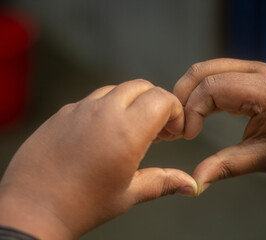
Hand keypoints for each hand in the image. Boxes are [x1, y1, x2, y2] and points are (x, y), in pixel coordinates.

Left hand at [0, 80, 197, 239]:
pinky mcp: (62, 113)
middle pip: (141, 86)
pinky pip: (92, 100)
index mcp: (126, 132)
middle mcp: (103, 112)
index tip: (174, 130)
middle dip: (156, 102)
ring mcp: (79, 109)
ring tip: (132, 130)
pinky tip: (104, 133)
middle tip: (158, 130)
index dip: (175, 111)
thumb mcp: (128, 194)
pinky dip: (107, 108)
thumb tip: (191, 185)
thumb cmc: (81, 206)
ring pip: (116, 90)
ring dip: (132, 103)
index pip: (162, 99)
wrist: (31, 210)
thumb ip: (164, 182)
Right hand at [173, 58, 265, 195]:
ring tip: (184, 119)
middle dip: (183, 96)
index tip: (187, 135)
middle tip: (177, 124)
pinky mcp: (253, 75)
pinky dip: (202, 90)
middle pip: (203, 71)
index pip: (211, 88)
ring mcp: (256, 70)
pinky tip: (199, 111)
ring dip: (190, 92)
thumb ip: (225, 166)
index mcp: (263, 90)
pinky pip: (218, 74)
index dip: (191, 110)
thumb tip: (195, 182)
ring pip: (208, 69)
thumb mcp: (263, 158)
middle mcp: (258, 72)